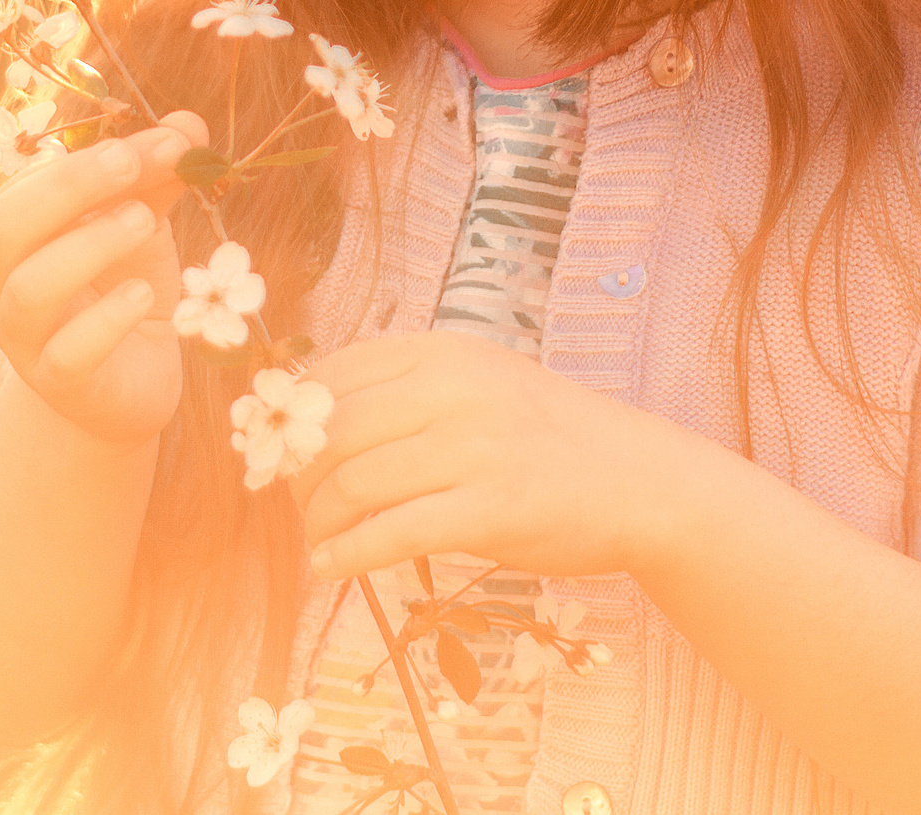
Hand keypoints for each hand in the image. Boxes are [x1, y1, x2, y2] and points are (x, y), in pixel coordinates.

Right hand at [0, 111, 206, 447]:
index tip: (157, 141)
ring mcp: (25, 340)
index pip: (25, 186)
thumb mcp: (137, 222)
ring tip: (145, 221)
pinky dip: (106, 319)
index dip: (84, 157)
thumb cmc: (118, 286)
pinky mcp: (63, 385)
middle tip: (131, 163)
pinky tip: (144, 294)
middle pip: (1, 231)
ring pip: (31, 291)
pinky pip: (67, 354)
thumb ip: (155, 176)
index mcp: (8, 236)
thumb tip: (190, 125)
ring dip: (89, 246)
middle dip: (66, 188)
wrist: (126, 381)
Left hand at [289, 329, 693, 580]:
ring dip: (316, 521)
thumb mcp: (481, 383)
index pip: (333, 373)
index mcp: (444, 352)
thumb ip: (408, 391)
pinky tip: (331, 569)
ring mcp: (473, 449)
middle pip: (332, 431)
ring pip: (352, 484)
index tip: (281, 452)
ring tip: (317, 539)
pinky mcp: (489, 511)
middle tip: (295, 504)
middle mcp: (454, 390)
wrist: (640, 482)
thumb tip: (309, 417)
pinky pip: (390, 536)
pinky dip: (346, 557)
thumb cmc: (549, 436)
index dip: (292, 417)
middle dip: (296, 475)